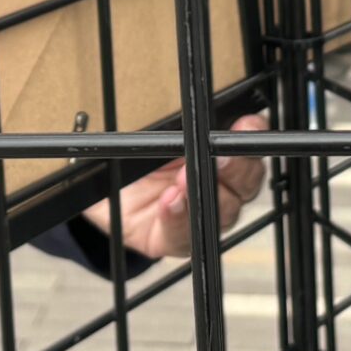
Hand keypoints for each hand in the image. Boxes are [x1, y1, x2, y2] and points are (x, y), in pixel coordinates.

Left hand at [81, 112, 269, 259]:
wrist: (97, 188)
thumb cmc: (128, 155)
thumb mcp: (150, 131)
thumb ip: (175, 124)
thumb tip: (192, 108)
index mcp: (219, 155)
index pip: (248, 146)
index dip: (253, 135)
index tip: (246, 125)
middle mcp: (218, 188)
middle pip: (246, 183)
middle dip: (237, 169)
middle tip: (221, 158)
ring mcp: (200, 218)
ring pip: (224, 213)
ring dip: (205, 195)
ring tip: (184, 180)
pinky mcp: (174, 241)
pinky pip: (184, 236)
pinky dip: (178, 218)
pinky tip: (170, 201)